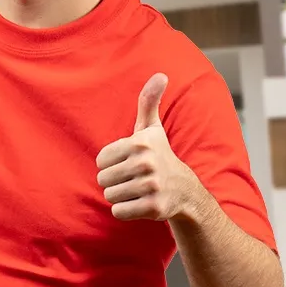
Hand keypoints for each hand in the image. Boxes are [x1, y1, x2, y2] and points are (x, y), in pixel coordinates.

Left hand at [95, 73, 209, 221]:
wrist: (185, 190)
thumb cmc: (159, 156)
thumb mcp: (152, 129)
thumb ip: (148, 102)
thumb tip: (160, 75)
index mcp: (140, 144)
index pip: (100, 160)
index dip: (111, 163)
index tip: (129, 162)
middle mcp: (147, 164)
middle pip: (103, 179)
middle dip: (114, 181)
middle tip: (133, 179)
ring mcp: (152, 187)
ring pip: (110, 196)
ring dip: (120, 196)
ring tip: (137, 189)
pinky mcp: (154, 208)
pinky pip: (118, 212)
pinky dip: (125, 210)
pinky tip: (140, 203)